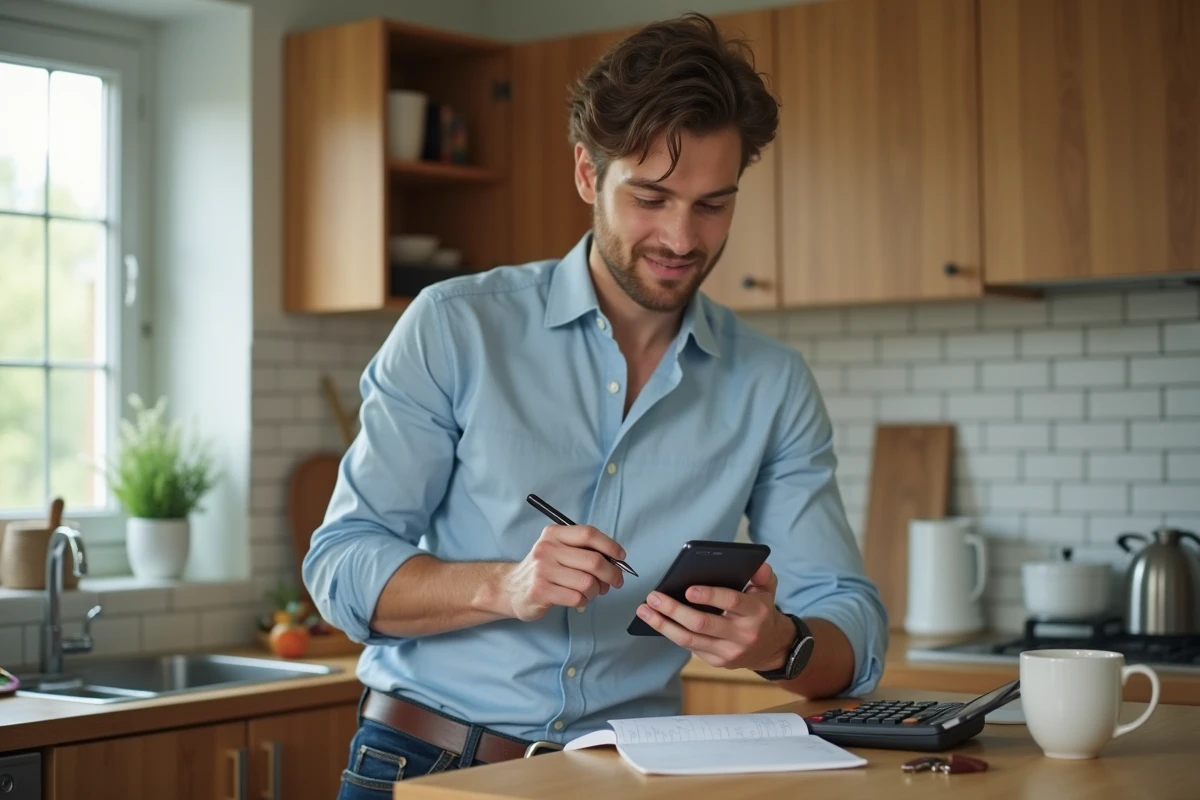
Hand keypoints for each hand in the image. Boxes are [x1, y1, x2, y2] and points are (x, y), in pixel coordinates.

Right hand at [501, 525, 625, 620]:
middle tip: (616, 581)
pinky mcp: (541, 591)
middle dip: (612, 574)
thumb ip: (582, 550)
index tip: (620, 557)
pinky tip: (578, 599)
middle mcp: (547, 549)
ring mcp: (542, 570)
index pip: (588, 534)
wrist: (510, 589)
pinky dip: (584, 601)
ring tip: (593, 592)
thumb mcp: (557, 550)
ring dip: (597, 591)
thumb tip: (616, 560)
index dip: (610, 546)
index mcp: (554, 534)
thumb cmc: (543, 570)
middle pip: (593, 560)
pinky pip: (577, 598)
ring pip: (587, 582)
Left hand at [634, 562, 793, 670]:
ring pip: (690, 639)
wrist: (771, 648)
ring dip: (663, 624)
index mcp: (755, 613)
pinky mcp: (717, 661)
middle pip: (702, 623)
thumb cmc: (762, 612)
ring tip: (645, 610)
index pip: (731, 602)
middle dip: (674, 610)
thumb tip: (757, 564)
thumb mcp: (768, 590)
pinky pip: (689, 647)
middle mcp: (742, 635)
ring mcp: (728, 651)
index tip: (688, 589)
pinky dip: (671, 633)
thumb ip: (763, 576)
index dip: (710, 596)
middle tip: (653, 596)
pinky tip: (656, 621)